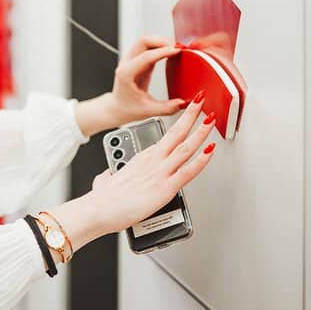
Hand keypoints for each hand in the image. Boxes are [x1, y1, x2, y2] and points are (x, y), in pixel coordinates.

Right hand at [89, 97, 214, 235]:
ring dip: (200, 131)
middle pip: (176, 132)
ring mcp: (160, 172)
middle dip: (191, 115)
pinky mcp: (166, 187)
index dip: (180, 126)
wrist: (99, 209)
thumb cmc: (104, 198)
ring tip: (211, 118)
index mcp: (142, 158)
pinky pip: (189, 171)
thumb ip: (111, 174)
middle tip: (201, 100)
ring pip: (186, 147)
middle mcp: (153, 161)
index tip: (188, 115)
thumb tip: (109, 175)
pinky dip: (202, 160)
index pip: (166, 138)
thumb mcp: (107, 178)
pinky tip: (210, 150)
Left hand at [110, 35, 183, 124]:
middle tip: (177, 48)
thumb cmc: (127, 109)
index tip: (177, 51)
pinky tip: (169, 53)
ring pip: (145, 41)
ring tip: (175, 50)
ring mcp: (130, 60)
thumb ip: (166, 108)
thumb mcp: (148, 111)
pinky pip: (147, 47)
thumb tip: (182, 103)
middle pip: (143, 41)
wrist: (117, 108)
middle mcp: (126, 64)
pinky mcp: (137, 60)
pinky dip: (159, 46)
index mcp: (127, 74)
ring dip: (160, 42)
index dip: (163, 51)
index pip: (146, 56)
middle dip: (162, 41)